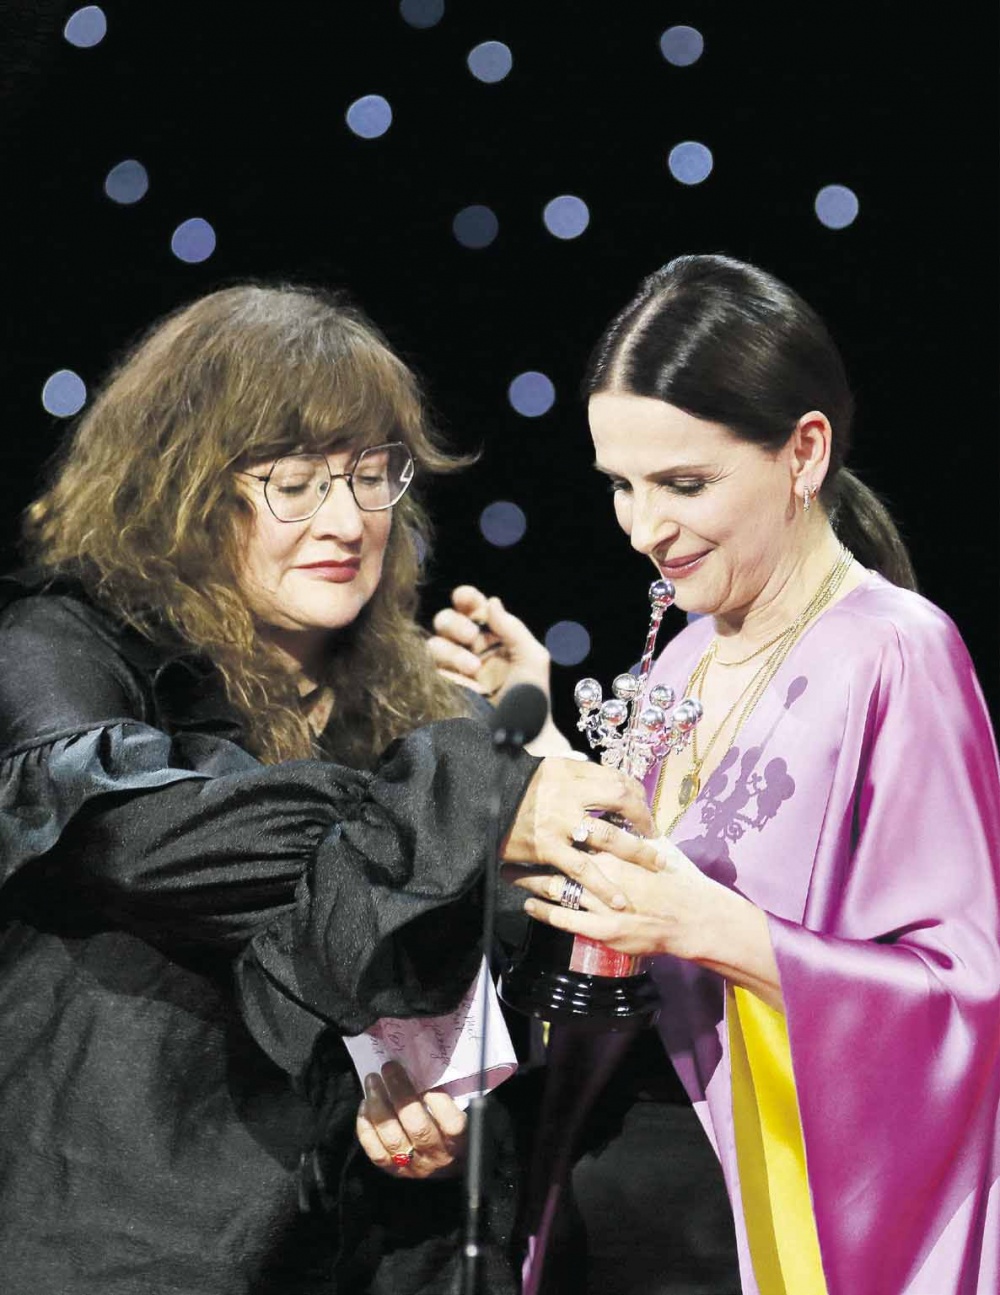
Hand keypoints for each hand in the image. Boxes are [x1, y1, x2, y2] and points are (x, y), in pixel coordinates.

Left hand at [356, 1061, 466, 1179]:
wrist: (444, 1166)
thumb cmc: (449, 1129)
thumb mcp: (458, 1113)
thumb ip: (445, 1096)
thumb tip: (423, 1066)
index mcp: (458, 1141)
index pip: (450, 1122)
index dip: (436, 1098)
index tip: (423, 1073)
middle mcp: (436, 1155)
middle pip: (417, 1126)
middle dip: (400, 1092)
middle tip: (389, 1068)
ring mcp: (413, 1166)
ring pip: (393, 1138)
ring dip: (379, 1105)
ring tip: (372, 1080)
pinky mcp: (394, 1171)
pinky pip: (375, 1151)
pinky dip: (367, 1127)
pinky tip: (365, 1105)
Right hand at [428, 585, 549, 705]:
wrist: (522, 736)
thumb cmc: (533, 698)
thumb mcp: (533, 658)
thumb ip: (512, 628)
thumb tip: (491, 601)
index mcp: (493, 636)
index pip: (473, 607)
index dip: (465, 598)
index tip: (465, 599)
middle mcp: (470, 649)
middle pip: (446, 620)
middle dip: (454, 623)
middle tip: (470, 637)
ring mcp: (454, 669)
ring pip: (433, 643)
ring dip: (451, 651)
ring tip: (474, 670)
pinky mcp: (442, 689)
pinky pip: (428, 669)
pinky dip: (442, 669)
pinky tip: (462, 679)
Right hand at [502, 759, 657, 908]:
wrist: (480, 801)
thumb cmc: (519, 786)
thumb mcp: (551, 769)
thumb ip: (581, 776)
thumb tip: (613, 784)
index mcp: (571, 775)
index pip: (617, 782)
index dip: (637, 797)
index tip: (644, 810)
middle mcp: (569, 796)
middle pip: (619, 805)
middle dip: (644, 822)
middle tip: (657, 837)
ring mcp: (559, 824)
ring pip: (607, 838)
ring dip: (635, 853)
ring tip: (654, 865)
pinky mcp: (548, 849)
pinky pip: (580, 869)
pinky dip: (601, 885)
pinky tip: (617, 899)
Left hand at [506, 834, 714, 959]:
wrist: (693, 918)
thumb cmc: (678, 881)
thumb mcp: (659, 848)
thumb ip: (637, 830)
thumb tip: (625, 810)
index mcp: (618, 850)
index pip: (579, 830)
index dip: (555, 823)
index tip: (534, 814)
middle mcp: (606, 873)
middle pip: (560, 855)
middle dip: (534, 849)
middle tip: (512, 842)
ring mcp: (602, 903)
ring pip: (556, 886)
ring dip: (530, 879)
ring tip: (510, 872)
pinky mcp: (602, 929)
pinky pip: (564, 919)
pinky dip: (542, 911)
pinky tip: (528, 905)